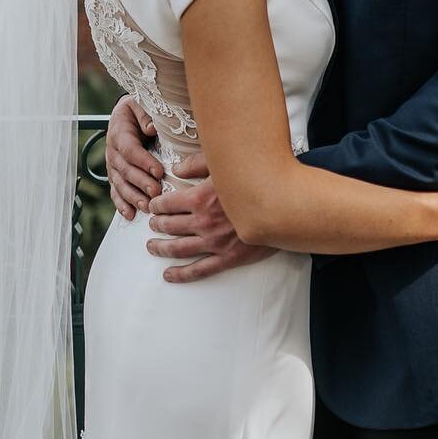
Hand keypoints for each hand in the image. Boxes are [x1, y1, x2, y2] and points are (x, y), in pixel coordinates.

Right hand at [105, 94, 163, 218]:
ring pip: (120, 184)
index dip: (143, 161)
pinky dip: (121, 204)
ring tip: (146, 207)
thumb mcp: (140, 104)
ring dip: (132, 197)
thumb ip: (145, 115)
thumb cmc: (138, 110)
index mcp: (119, 132)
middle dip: (141, 183)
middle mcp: (112, 151)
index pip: (130, 149)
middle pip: (125, 170)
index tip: (159, 171)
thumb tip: (151, 128)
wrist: (125, 115)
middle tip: (156, 192)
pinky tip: (130, 215)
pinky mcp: (115, 176)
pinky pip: (116, 191)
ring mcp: (112, 165)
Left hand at [145, 152, 275, 282]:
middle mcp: (203, 223)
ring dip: (161, 248)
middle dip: (157, 225)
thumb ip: (197, 164)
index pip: (167, 204)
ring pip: (178, 249)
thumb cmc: (256, 182)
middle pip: (170, 226)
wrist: (285, 206)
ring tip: (152, 246)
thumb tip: (175, 169)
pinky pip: (199, 270)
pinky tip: (168, 275)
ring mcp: (215, 243)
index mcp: (200, 199)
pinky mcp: (228, 258)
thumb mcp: (226, 164)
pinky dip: (181, 274)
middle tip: (152, 225)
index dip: (157, 205)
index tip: (154, 206)